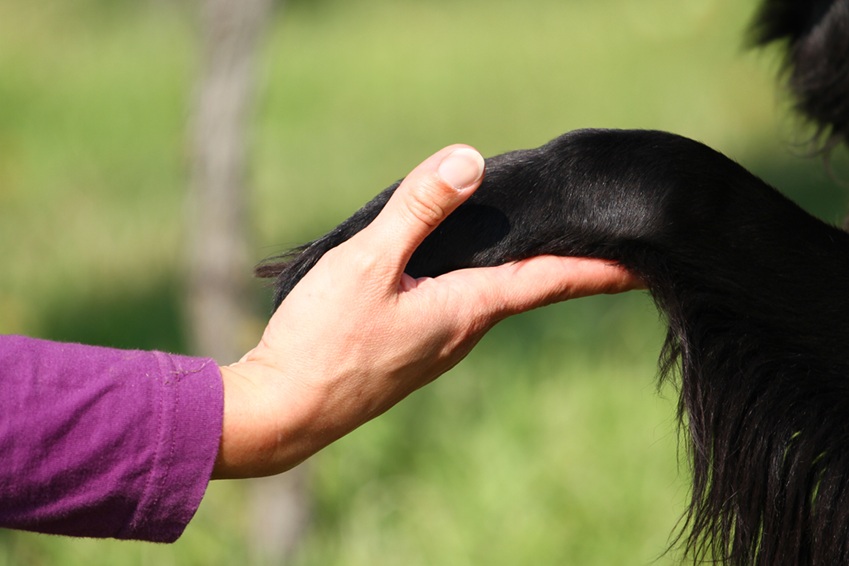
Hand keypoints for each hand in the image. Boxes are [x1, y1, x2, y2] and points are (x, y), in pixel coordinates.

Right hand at [213, 145, 641, 478]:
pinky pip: (458, 304)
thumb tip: (468, 162)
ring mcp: (437, 344)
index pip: (551, 282)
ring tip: (544, 239)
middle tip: (601, 235)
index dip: (600, 269)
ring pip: (492, 295)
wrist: (284, 411)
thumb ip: (417, 212)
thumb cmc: (323, 341)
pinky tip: (461, 263)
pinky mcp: (410, 348)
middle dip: (568, 262)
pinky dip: (479, 279)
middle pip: (529, 287)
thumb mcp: (368, 263)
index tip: (645, 262)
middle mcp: (463, 330)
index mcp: (466, 308)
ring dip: (523, 268)